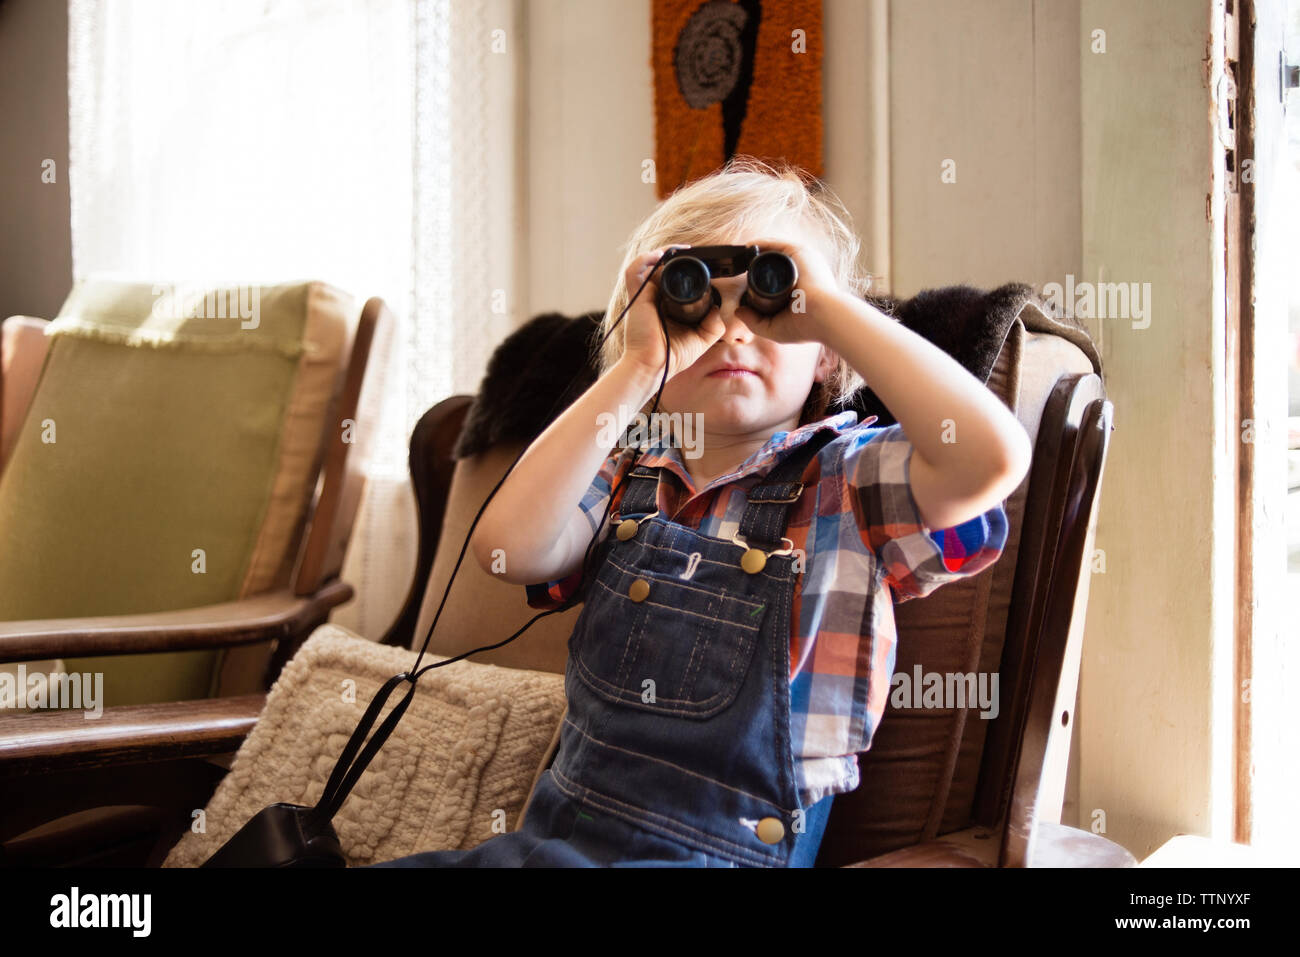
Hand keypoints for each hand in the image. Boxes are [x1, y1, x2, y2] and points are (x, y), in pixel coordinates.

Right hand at [619, 246, 728, 380]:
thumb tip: (717, 308)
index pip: (673, 280)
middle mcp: (654, 298)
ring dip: (663, 253)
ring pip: (648, 263)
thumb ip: (713, 325)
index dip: (684, 269)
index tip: (700, 265)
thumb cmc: (672, 357)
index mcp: (666, 305)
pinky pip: (635, 270)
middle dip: (675, 257)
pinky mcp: (636, 297)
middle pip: (661, 268)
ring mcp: (643, 296)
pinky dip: (646, 259)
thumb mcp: (701, 340)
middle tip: (692, 253)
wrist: (654, 366)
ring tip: (680, 251)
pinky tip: (663, 255)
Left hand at [732, 237, 839, 344]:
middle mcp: (803, 272)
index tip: (746, 284)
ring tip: (741, 256)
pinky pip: (777, 244)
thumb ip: (755, 322)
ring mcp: (802, 261)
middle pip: (776, 264)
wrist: (824, 316)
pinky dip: (762, 244)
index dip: (762, 281)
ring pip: (776, 253)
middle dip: (758, 263)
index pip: (778, 280)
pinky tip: (748, 247)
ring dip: (758, 252)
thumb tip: (738, 311)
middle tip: (740, 267)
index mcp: (802, 289)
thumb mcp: (775, 328)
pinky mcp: (801, 252)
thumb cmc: (806, 327)